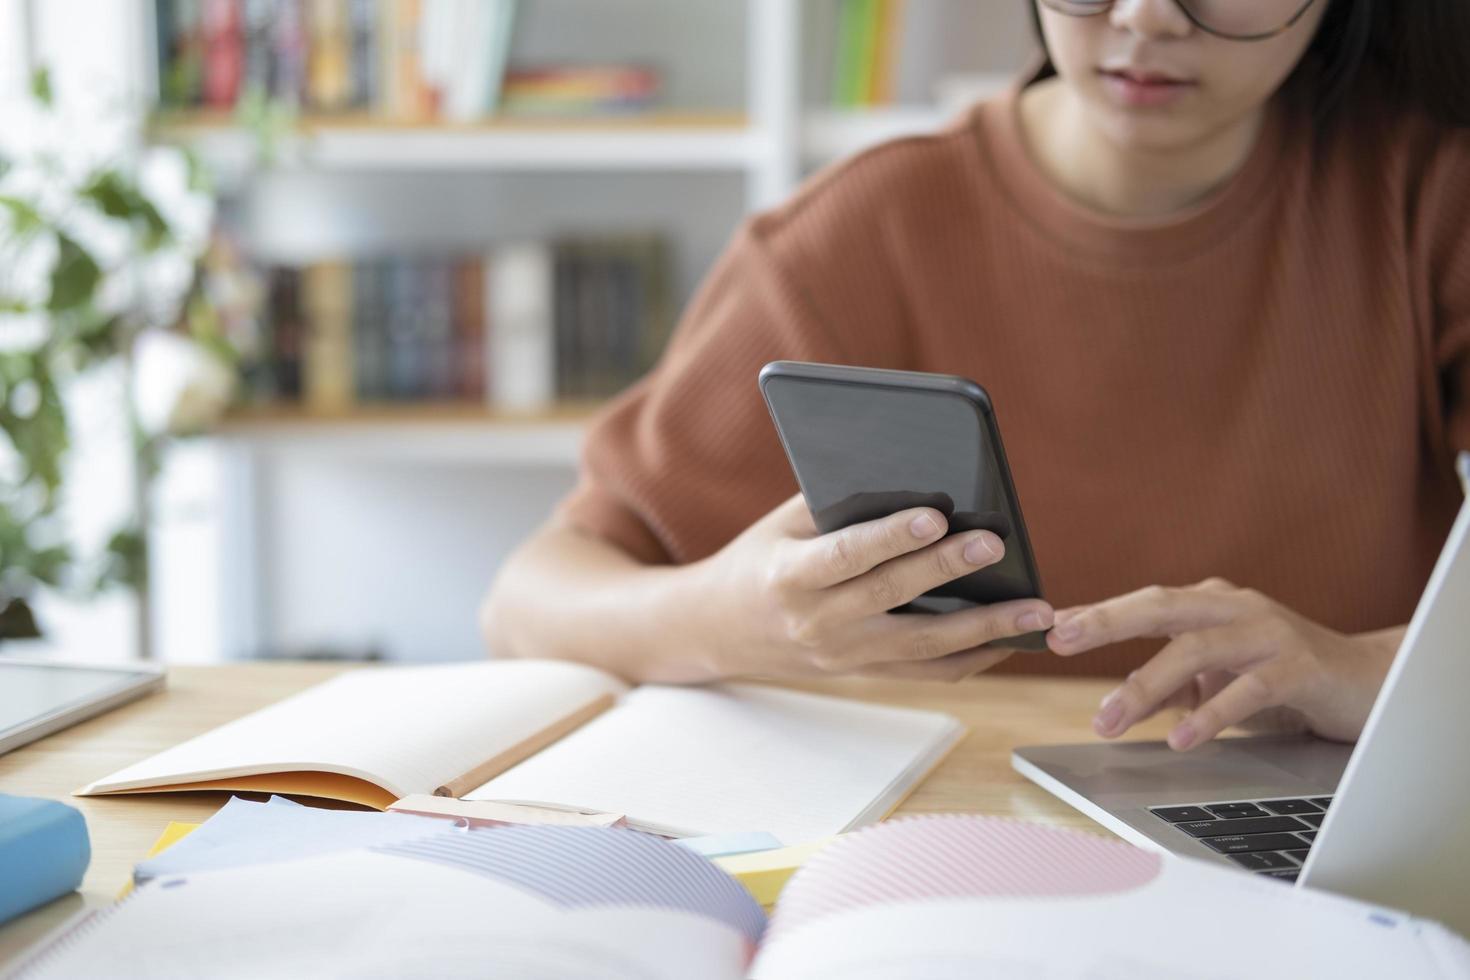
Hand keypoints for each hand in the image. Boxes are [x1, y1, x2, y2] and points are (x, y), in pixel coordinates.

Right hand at [701, 494, 1054, 680]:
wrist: (717, 631)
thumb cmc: (760, 559)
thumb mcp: (781, 524)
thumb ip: (838, 505)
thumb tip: (913, 476)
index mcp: (790, 577)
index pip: (848, 556)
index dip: (893, 537)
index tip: (937, 515)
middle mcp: (817, 624)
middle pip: (895, 600)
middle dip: (950, 571)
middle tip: (999, 545)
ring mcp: (843, 657)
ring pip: (923, 649)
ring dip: (985, 631)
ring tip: (1036, 610)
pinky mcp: (862, 675)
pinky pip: (927, 674)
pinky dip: (974, 659)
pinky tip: (1011, 639)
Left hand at [1045, 579, 1401, 749]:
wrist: (1370, 682)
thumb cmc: (1287, 678)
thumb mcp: (1219, 679)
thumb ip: (1175, 688)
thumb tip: (1121, 704)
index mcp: (1210, 604)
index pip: (1144, 602)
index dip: (1096, 613)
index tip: (1049, 627)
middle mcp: (1235, 607)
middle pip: (1161, 605)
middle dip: (1106, 621)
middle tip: (1061, 640)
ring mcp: (1268, 633)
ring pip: (1196, 648)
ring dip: (1146, 685)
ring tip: (1109, 719)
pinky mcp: (1299, 667)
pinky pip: (1247, 689)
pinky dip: (1211, 713)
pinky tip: (1181, 737)